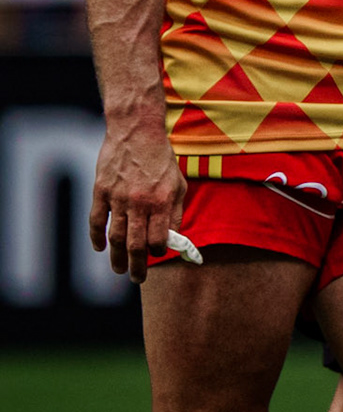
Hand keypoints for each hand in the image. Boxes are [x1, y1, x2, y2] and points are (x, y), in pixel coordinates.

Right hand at [89, 113, 184, 282]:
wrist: (136, 132)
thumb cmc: (161, 159)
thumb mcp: (178, 183)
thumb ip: (175, 211)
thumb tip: (173, 237)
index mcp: (161, 201)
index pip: (159, 238)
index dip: (159, 251)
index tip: (158, 254)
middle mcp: (139, 202)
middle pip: (135, 244)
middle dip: (137, 266)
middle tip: (136, 279)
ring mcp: (117, 198)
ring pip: (115, 237)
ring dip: (116, 257)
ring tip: (119, 270)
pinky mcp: (100, 192)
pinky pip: (96, 221)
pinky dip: (96, 237)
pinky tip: (100, 248)